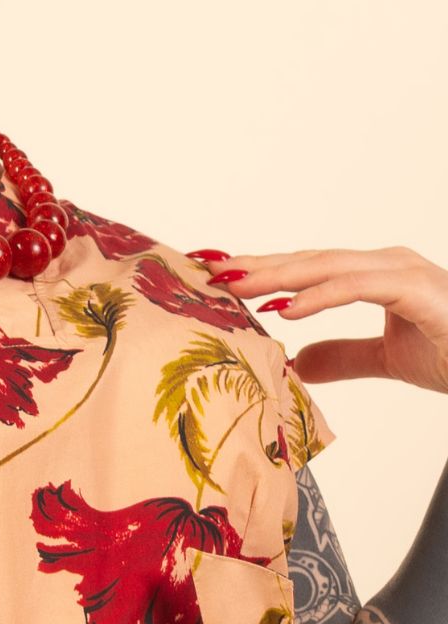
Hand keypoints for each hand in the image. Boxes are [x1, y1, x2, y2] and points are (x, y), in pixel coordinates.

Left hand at [188, 246, 447, 395]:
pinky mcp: (416, 289)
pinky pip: (359, 286)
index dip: (263, 271)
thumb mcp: (389, 360)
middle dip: (256, 265)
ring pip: (326, 266)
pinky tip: (287, 307)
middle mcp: (386, 264)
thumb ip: (343, 357)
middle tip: (207, 270)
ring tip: (233, 284)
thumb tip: (296, 362)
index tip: (218, 276)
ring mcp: (402, 271)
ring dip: (276, 274)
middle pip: (308, 261)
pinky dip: (321, 294)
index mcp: (377, 275)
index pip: (308, 268)